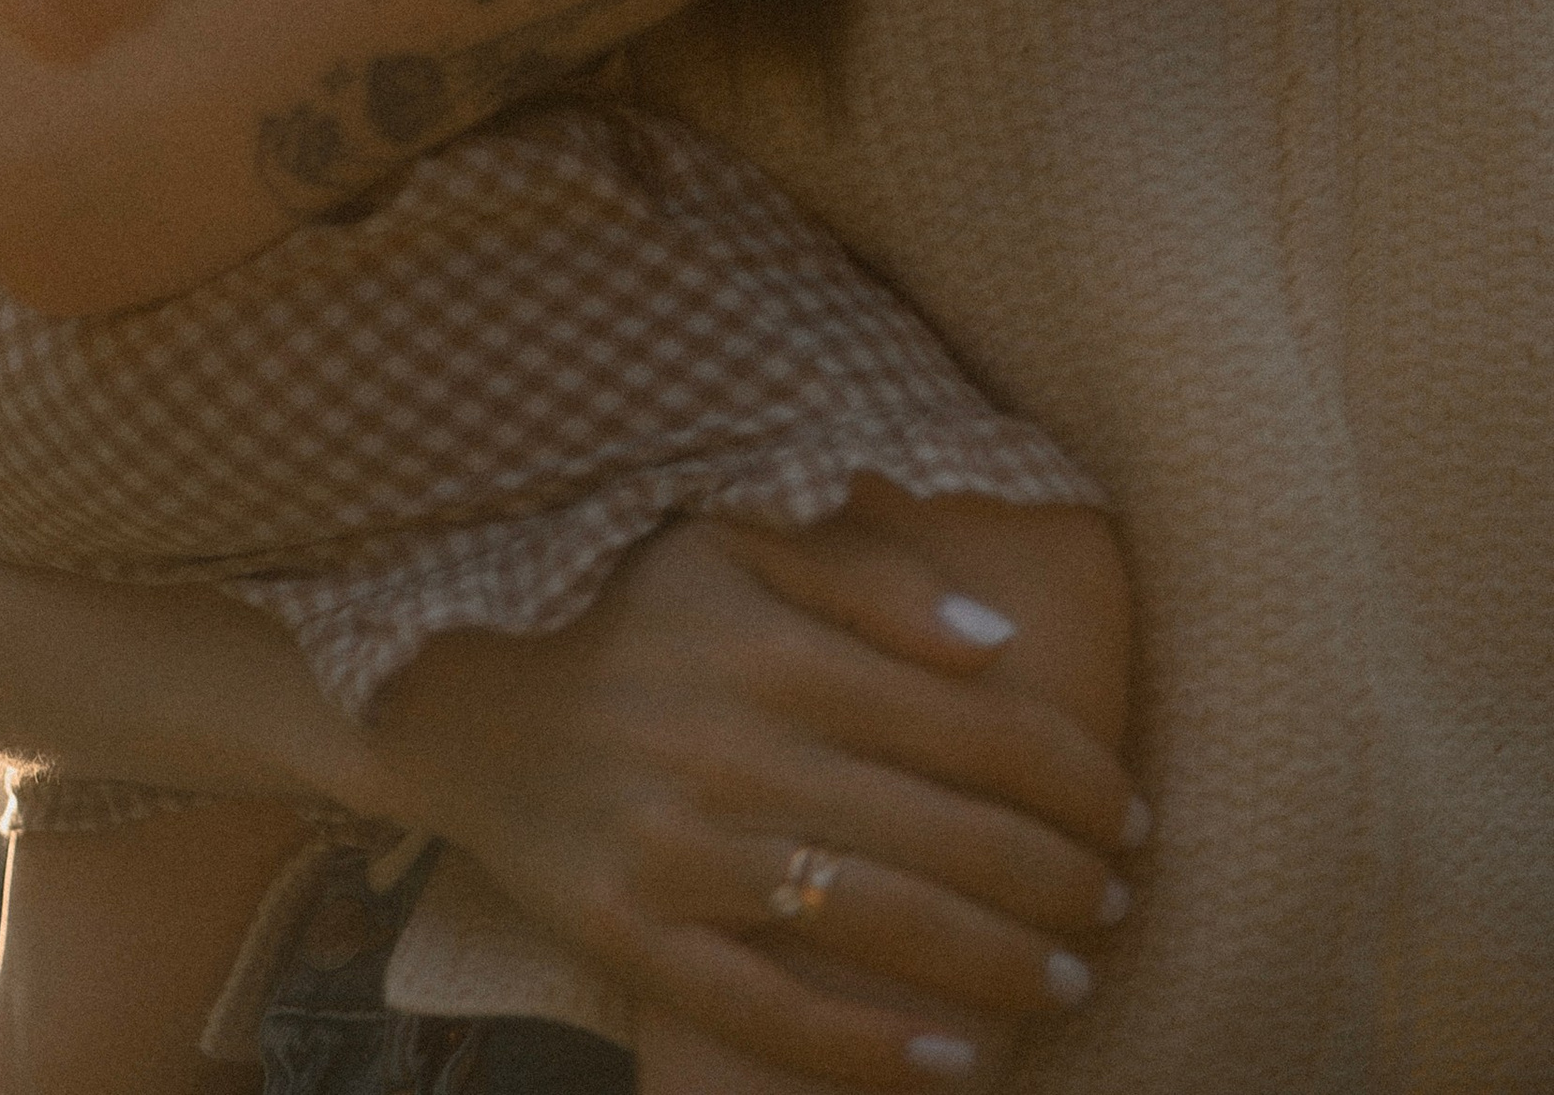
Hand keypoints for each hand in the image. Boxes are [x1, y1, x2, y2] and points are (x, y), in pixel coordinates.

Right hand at [356, 507, 1141, 1089]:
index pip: (972, 725)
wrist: (457, 691)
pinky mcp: (632, 935)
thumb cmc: (623, 610)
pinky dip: (872, 1048)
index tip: (1127, 811)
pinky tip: (958, 1060)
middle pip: (946, 834)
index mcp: (771, 647)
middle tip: (1115, 903)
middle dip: (1058, 880)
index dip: (1071, 777)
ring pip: (880, 925)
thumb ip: (865, 572)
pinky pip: (770, 1011)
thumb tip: (993, 643)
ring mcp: (679, 852)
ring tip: (1069, 977)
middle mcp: (734, 749)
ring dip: (1000, 963)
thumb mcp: (732, 541)